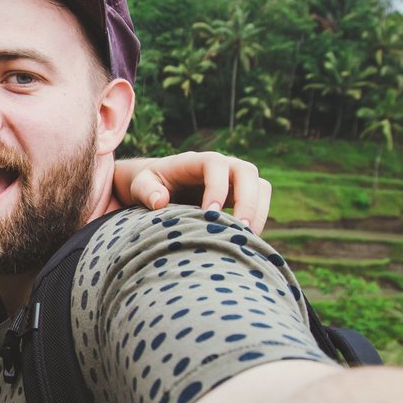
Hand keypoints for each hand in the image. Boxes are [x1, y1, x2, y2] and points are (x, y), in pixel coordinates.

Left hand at [119, 151, 271, 232]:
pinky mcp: (242, 196)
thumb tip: (159, 201)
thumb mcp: (141, 184)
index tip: (210, 214)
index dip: (217, 187)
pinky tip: (245, 241)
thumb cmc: (150, 183)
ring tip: (246, 239)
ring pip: (261, 187)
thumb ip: (146, 190)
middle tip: (238, 229)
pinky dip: (259, 220)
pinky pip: (260, 203)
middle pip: (247, 172)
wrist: (162, 186)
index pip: (216, 164)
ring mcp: (235, 180)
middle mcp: (222, 165)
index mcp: (197, 160)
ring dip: (258, 211)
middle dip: (247, 200)